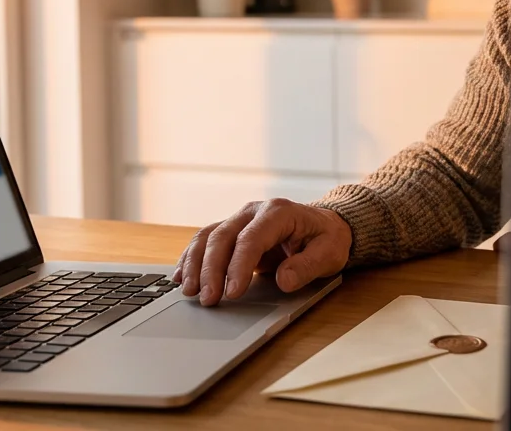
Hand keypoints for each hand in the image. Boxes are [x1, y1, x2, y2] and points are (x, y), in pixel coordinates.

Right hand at [172, 199, 351, 306]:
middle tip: (208, 300)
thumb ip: (308, 266)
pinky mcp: (231, 231)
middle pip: (223, 237)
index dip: (239, 266)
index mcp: (278, 212)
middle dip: (211, 270)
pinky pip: (205, 241)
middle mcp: (253, 212)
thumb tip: (283, 280)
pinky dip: (190, 259)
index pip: (251, 239)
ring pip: (208, 237)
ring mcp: (239, 219)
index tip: (233, 293)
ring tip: (188, 291)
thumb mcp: (329, 253)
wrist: (324, 225)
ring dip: (194, 264)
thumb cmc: (327, 239)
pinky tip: (180, 277)